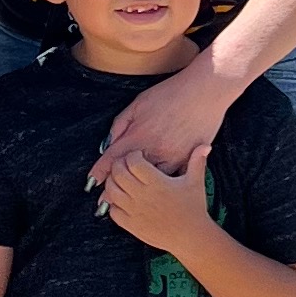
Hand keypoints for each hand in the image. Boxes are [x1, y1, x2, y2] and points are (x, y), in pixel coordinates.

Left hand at [86, 62, 233, 186]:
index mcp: (139, 135)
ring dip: (134, 192)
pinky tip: (152, 196)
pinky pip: (170, 179)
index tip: (91, 184)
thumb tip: (109, 142)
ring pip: (149, 182)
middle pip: (128, 176)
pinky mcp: (186, 160)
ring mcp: (171, 157)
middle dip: (113, 188)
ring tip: (123, 203)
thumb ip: (121, 124)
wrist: (204, 93)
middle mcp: (153, 150)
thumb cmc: (170, 95)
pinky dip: (159, 186)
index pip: (113, 158)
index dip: (100, 172)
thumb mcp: (138, 103)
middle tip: (102, 200)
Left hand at [95, 143, 212, 256]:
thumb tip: (205, 145)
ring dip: (112, 182)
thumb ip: (197, 162)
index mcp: (157, 183)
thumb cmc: (194, 209)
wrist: (191, 237)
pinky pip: (112, 210)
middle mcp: (143, 196)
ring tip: (121, 180)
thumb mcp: (196, 183)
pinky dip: (112, 203)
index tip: (138, 156)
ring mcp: (134, 211)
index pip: (133, 162)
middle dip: (118, 165)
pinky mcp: (131, 225)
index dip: (132, 155)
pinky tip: (121, 199)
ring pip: (111, 190)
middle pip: (118, 173)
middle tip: (125, 165)